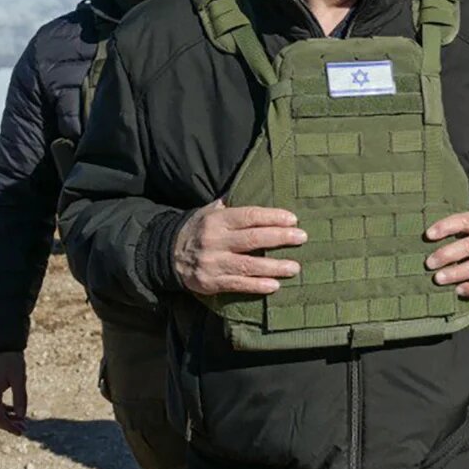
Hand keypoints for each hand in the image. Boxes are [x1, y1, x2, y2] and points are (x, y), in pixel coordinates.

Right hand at [0, 351, 28, 435]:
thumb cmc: (10, 360)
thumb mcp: (19, 378)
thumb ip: (20, 397)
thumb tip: (21, 415)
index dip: (9, 427)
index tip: (21, 432)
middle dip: (8, 425)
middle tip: (24, 428)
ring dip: (6, 419)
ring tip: (22, 421)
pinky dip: (3, 411)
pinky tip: (15, 412)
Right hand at [172, 200, 304, 295]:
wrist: (166, 254)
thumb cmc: (199, 229)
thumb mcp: (210, 211)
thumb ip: (231, 203)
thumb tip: (253, 183)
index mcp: (218, 220)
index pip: (249, 216)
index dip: (272, 217)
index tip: (293, 219)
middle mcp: (215, 240)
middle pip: (252, 239)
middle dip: (280, 238)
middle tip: (302, 237)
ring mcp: (213, 262)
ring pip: (248, 265)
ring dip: (274, 267)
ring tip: (295, 267)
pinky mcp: (210, 282)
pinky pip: (237, 284)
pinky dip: (256, 286)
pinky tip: (274, 285)